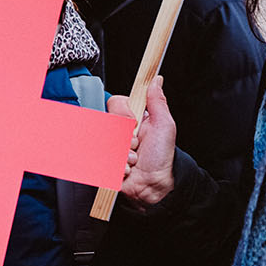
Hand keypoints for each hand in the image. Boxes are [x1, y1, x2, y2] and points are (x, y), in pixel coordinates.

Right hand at [108, 76, 176, 205]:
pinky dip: (116, 166)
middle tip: (137, 147)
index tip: (135, 124)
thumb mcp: (165, 126)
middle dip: (125, 138)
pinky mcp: (102, 161)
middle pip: (108, 122)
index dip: (124, 115)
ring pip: (104, 141)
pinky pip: (100, 157)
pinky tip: (127, 171)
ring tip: (134, 161)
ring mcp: (110, 145)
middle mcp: (118, 130)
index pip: (115, 103)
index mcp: (132, 118)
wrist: (155, 186)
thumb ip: (158, 101)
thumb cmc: (162, 157)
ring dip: (122, 154)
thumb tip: (156, 79)